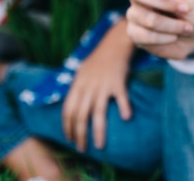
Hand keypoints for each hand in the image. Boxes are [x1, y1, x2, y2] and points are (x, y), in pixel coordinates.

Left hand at [62, 18, 133, 151]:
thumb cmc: (98, 59)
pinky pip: (121, 97)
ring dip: (98, 131)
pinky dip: (124, 107)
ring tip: (99, 146)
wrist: (114, 44)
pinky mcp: (118, 82)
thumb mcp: (81, 71)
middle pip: (81, 115)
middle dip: (79, 135)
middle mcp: (88, 86)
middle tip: (81, 148)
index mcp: (78, 84)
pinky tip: (126, 118)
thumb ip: (76, 88)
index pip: (68, 110)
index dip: (67, 126)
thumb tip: (70, 108)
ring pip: (98, 112)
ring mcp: (103, 85)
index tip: (69, 139)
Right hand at [126, 0, 193, 59]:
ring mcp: (133, 15)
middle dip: (165, 3)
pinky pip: (147, 36)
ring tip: (187, 28)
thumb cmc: (186, 12)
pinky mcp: (134, 34)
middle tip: (185, 9)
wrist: (190, 36)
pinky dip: (166, 38)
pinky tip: (174, 37)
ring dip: (172, 25)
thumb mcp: (187, 0)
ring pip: (148, 19)